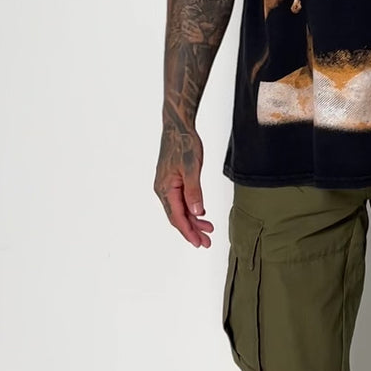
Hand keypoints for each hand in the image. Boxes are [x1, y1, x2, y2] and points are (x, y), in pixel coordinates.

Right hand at [154, 122, 213, 247]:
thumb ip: (194, 191)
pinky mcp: (172, 180)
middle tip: (207, 242)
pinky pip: (181, 199)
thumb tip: (197, 212)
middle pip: (178, 216)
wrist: (178, 126)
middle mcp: (163, 190)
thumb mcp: (192, 167)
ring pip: (180, 208)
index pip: (177, 217)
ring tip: (208, 230)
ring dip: (193, 220)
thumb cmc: (184, 144)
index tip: (199, 243)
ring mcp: (167, 185)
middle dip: (192, 230)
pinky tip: (200, 213)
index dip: (188, 232)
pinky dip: (191, 208)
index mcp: (165, 189)